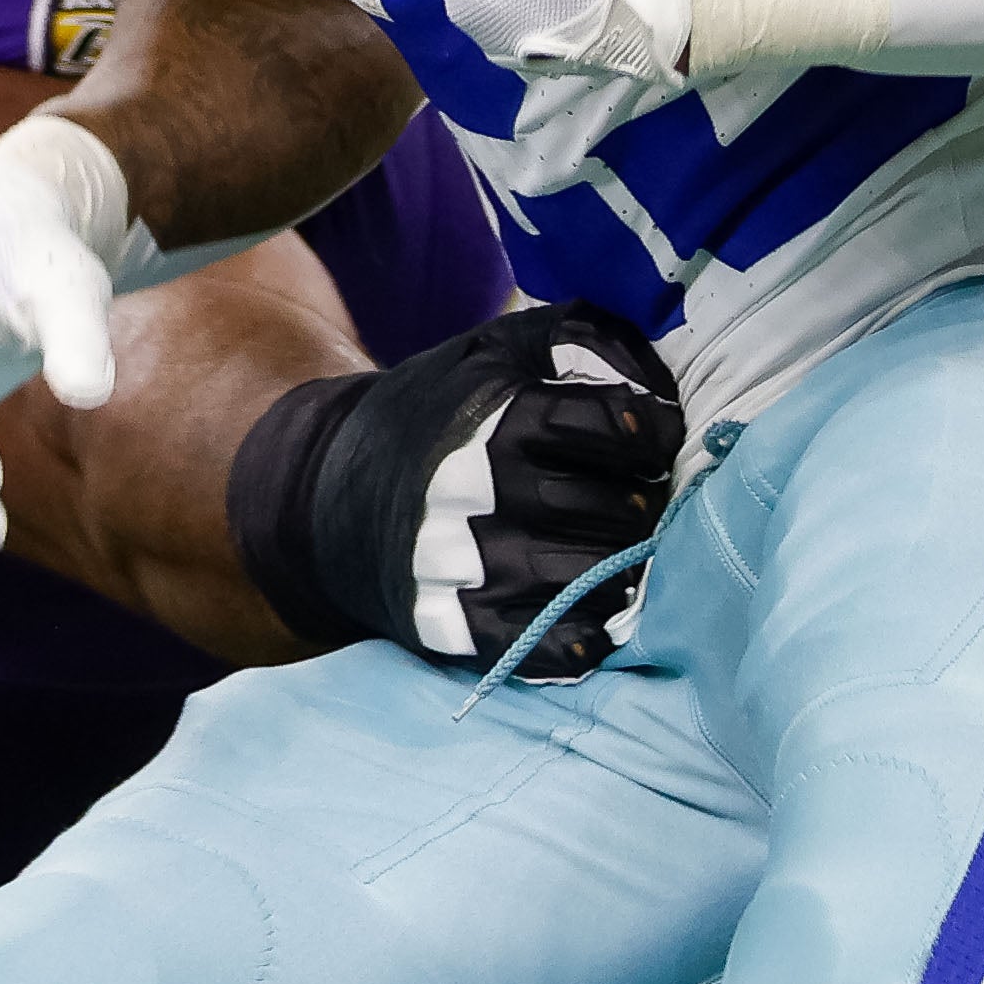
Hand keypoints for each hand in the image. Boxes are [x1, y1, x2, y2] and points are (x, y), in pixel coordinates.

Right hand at [229, 302, 688, 676]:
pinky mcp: (451, 622)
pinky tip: (592, 618)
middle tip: (641, 501)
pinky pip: (541, 644)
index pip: (611, 424)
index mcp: (497, 415)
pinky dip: (580, 637)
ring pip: (589, 576)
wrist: (326, 490)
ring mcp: (463, 561)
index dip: (651, 433)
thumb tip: (656, 378)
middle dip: (643, 505)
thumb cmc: (439, 415)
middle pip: (613, 508)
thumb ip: (579, 339)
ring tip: (619, 552)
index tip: (652, 439)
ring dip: (622, 568)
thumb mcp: (492, 349)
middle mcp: (480, 488)